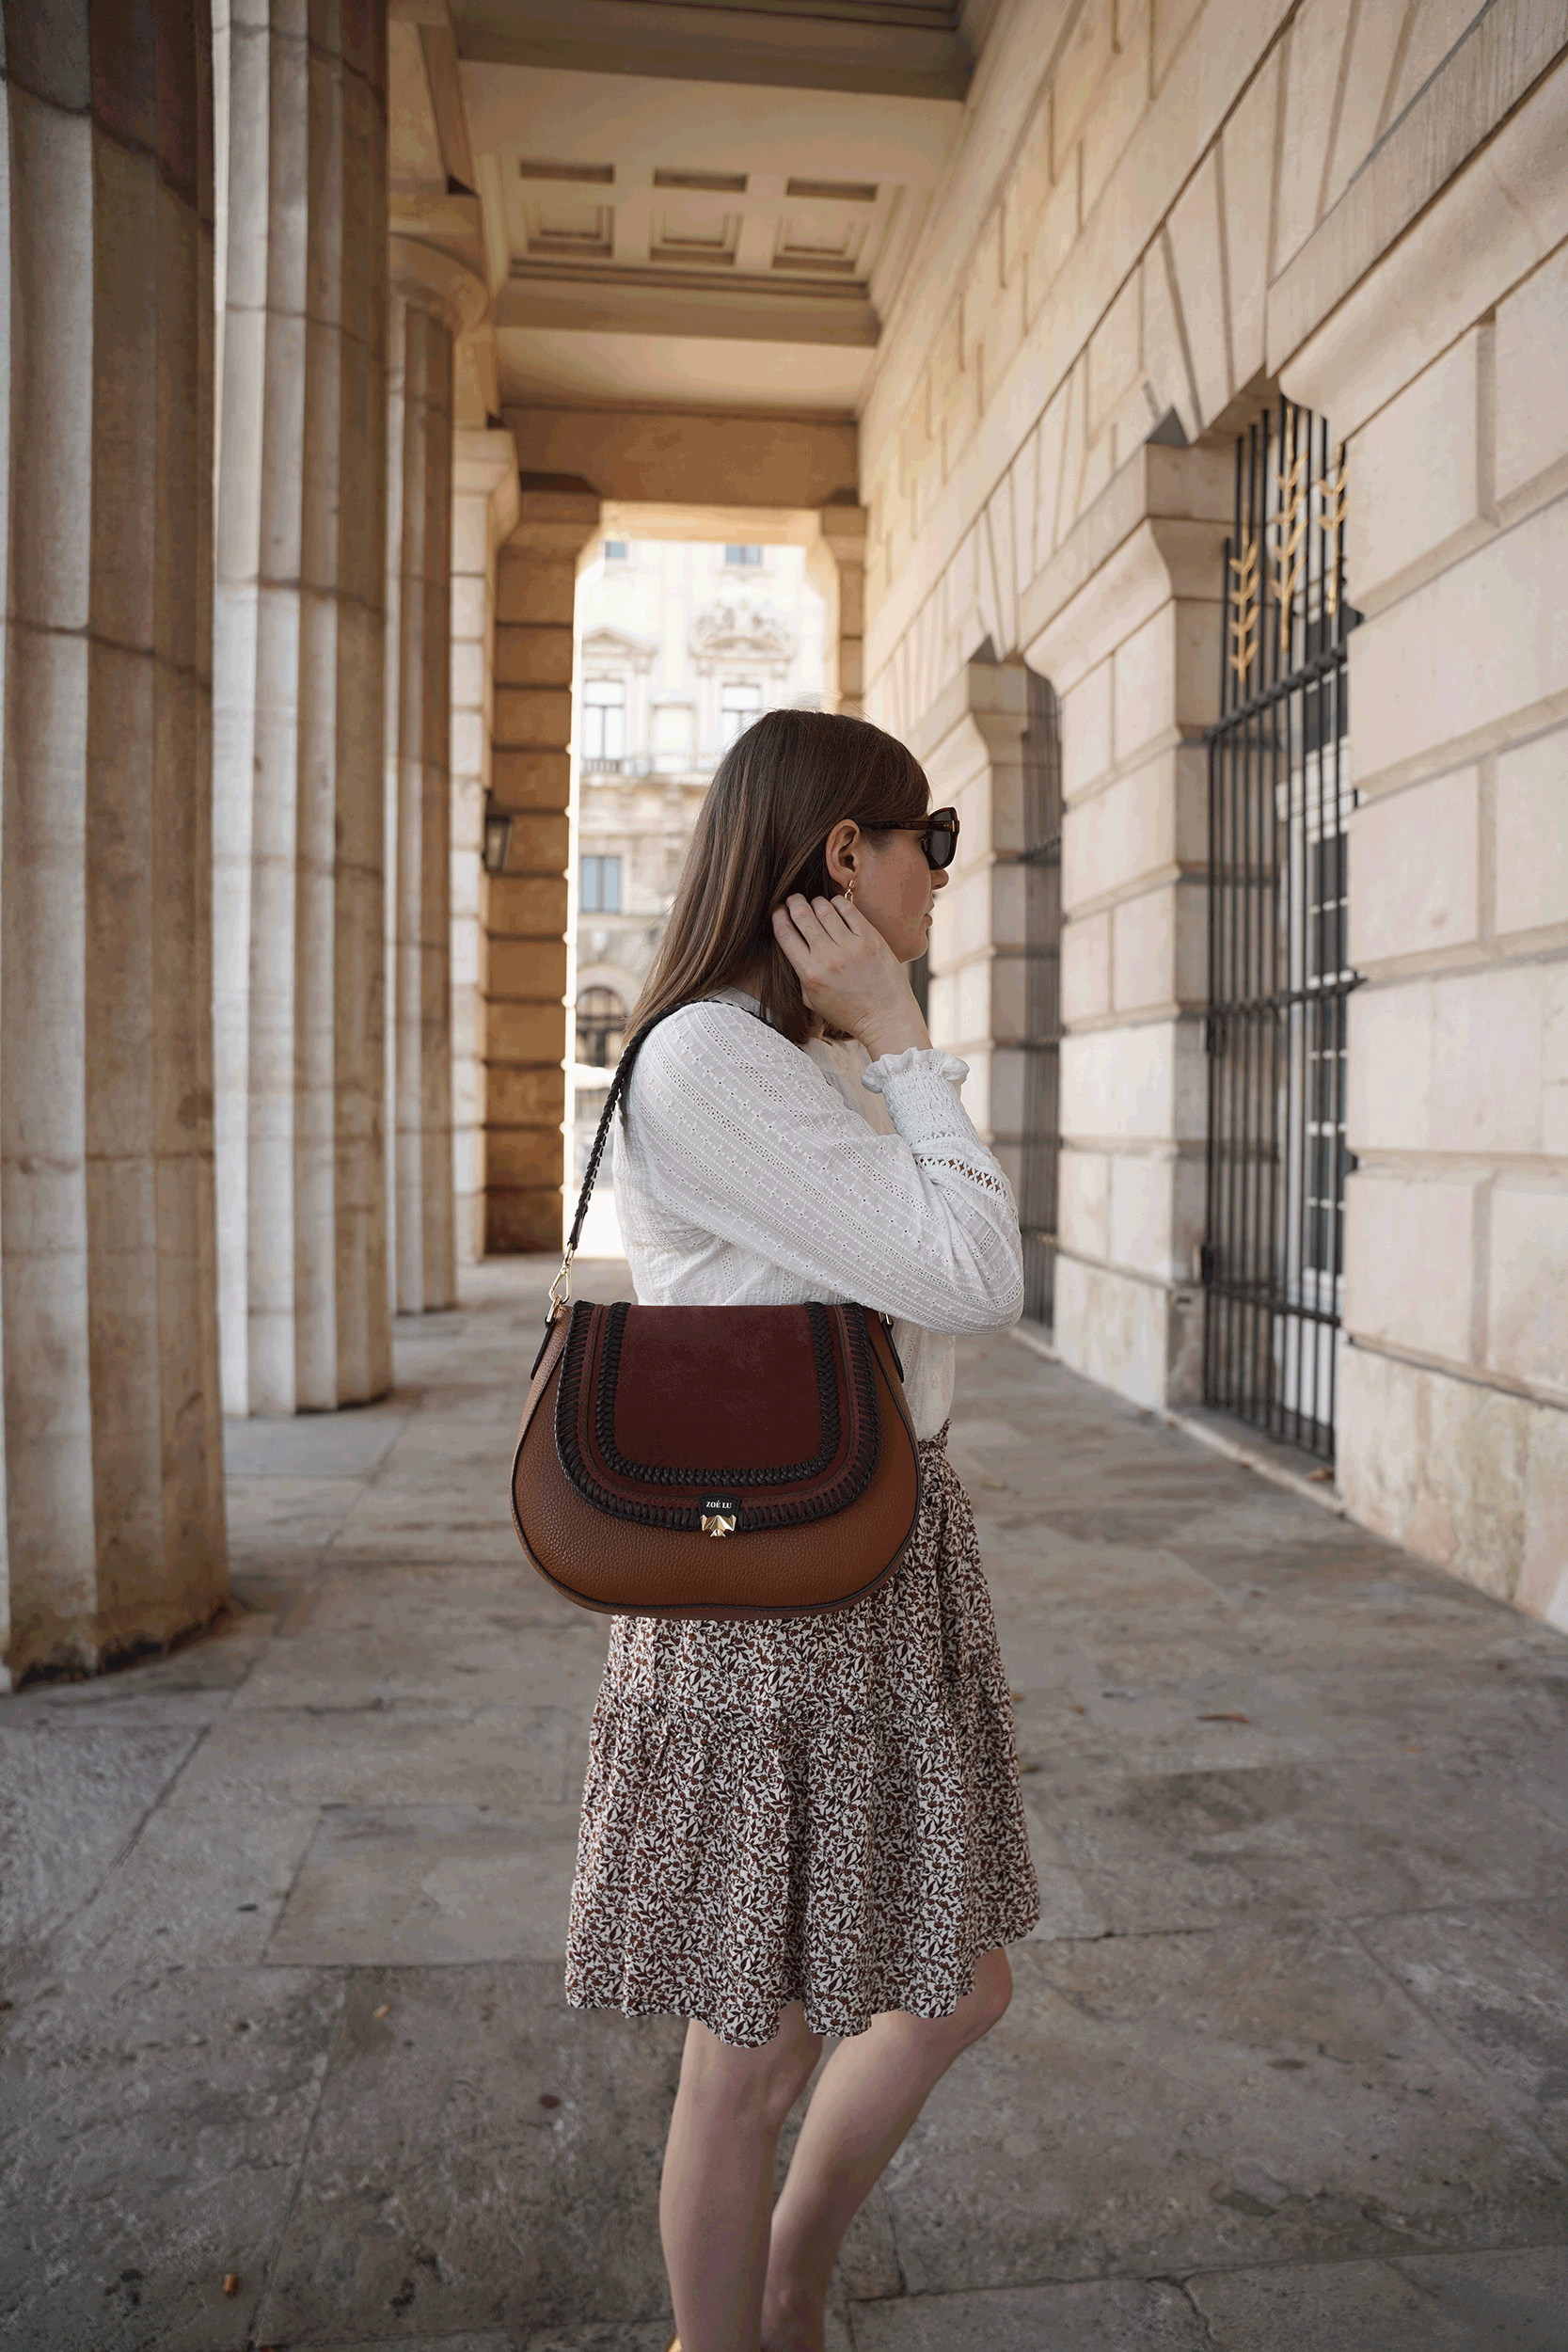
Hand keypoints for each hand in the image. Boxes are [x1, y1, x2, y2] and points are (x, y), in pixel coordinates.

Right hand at [771, 892, 931, 1060]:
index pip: (785, 934)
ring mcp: (851, 947)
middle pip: (802, 915)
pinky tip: (836, 906)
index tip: (778, 911)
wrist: (885, 1018)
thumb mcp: (813, 1000)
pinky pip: (849, 910)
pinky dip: (838, 903)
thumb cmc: (849, 1012)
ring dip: (816, 902)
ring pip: (824, 909)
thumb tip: (794, 945)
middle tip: (794, 900)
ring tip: (816, 904)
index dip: (778, 916)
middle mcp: (828, 958)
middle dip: (794, 902)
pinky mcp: (870, 939)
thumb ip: (801, 973)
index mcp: (810, 974)